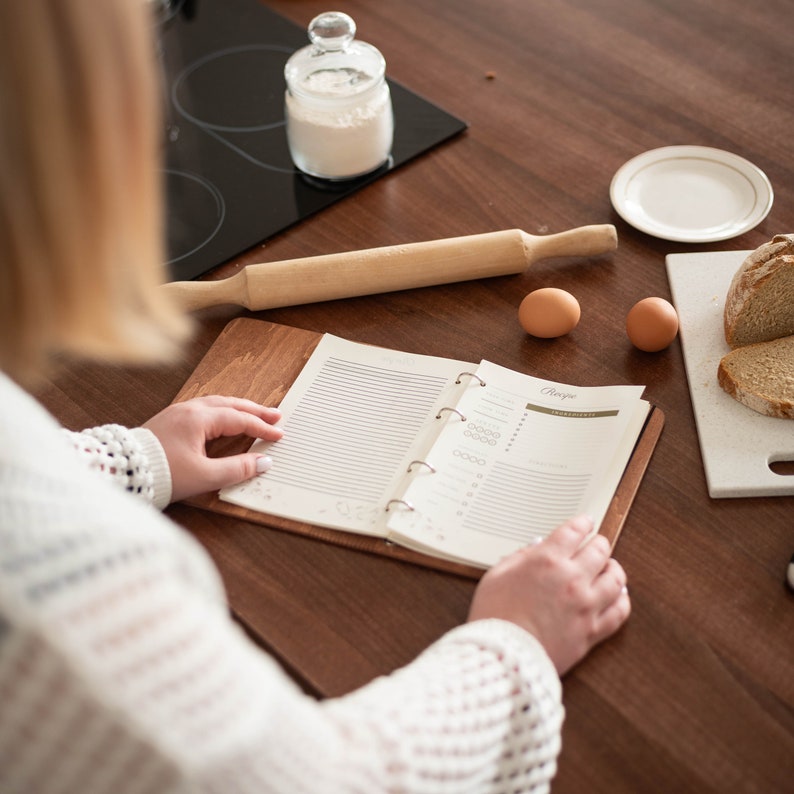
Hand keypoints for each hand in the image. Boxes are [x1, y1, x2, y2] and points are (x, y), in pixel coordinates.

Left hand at [142, 396, 282, 502]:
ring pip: (216, 403)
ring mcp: (177, 413)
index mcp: (199, 419)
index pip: (240, 419)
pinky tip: (224, 416)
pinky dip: (222, 410)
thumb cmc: (160, 474)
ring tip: (254, 412)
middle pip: (230, 404)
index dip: (262, 427)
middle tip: (275, 415)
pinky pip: (203, 408)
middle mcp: (189, 410)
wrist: (122, 472)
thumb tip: (262, 462)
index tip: (278, 434)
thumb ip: (237, 469)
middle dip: (255, 410)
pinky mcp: (169, 420)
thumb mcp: (204, 476)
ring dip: (238, 407)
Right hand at [467, 515, 629, 674]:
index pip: (574, 532)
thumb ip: (519, 558)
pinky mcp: (592, 631)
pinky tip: (618, 596)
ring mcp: (585, 605)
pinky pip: (619, 612)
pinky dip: (622, 600)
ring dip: (613, 569)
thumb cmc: (494, 616)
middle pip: (599, 550)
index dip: (582, 523)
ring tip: (610, 568)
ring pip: (615, 578)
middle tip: (597, 544)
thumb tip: (535, 550)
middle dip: (599, 543)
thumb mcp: (496, 576)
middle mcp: (571, 579)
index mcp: (546, 560)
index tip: (585, 522)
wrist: (504, 656)